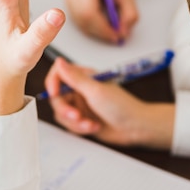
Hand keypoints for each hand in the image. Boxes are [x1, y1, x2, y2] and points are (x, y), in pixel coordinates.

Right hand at [44, 57, 174, 148]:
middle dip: (65, 110)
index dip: (52, 84)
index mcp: (84, 77)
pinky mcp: (83, 120)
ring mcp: (81, 105)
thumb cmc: (123, 107)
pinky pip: (70, 125)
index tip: (54, 93)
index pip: (59, 74)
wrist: (136, 128)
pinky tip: (94, 127)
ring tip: (89, 124)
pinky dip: (80, 128)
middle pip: (57, 97)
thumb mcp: (96, 91)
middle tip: (76, 116)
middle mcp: (81, 90)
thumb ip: (75, 78)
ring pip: (62, 113)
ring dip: (74, 122)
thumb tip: (59, 61)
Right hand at [65, 0, 138, 43]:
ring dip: (97, 31)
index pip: (89, 12)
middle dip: (101, 32)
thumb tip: (123, 33)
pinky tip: (102, 25)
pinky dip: (92, 27)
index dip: (102, 28)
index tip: (115, 36)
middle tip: (115, 36)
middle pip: (83, 19)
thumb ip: (130, 14)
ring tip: (111, 29)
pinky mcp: (69, 3)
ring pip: (80, 23)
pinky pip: (79, 22)